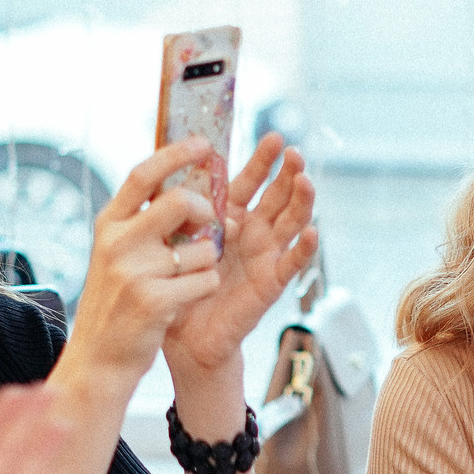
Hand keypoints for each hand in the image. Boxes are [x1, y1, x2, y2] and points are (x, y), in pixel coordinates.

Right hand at [65, 141, 237, 388]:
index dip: (177, 154)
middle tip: (211, 224)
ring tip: (182, 284)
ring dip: (207, 266)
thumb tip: (190, 190)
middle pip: (180, 202)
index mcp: (109, 224)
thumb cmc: (118, 302)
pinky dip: (205, 290)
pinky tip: (183, 303)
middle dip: (206, 211)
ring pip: (203, 249)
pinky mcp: (153, 300)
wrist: (98, 358)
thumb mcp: (118, 254)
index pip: (144, 175)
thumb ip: (144, 223)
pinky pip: (206, 281)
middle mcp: (117, 242)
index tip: (205, 144)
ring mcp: (134, 271)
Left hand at [164, 134, 319, 374]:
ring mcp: (265, 255)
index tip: (274, 138)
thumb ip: (172, 212)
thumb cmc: (176, 286)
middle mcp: (252, 232)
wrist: (184, 336)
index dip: (262, 161)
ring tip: (305, 181)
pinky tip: (310, 232)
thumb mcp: (169, 242)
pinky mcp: (271, 282)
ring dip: (301, 202)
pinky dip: (303, 248)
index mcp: (229, 218)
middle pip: (277, 196)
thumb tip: (163, 174)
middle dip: (286, 174)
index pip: (249, 182)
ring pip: (291, 222)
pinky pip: (291, 263)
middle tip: (293, 153)